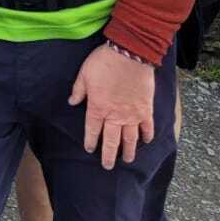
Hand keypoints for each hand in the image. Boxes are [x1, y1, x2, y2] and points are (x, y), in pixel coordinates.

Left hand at [68, 43, 154, 168]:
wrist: (130, 54)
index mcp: (98, 108)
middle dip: (109, 155)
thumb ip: (78, 90)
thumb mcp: (84, 74)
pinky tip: (146, 141)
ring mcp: (132, 114)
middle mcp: (115, 116)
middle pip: (112, 140)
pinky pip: (147, 127)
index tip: (90, 150)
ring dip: (128, 151)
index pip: (93, 130)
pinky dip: (147, 135)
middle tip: (108, 166)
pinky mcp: (146, 109)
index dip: (91, 141)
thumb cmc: (104, 62)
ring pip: (130, 138)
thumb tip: (72, 102)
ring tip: (128, 160)